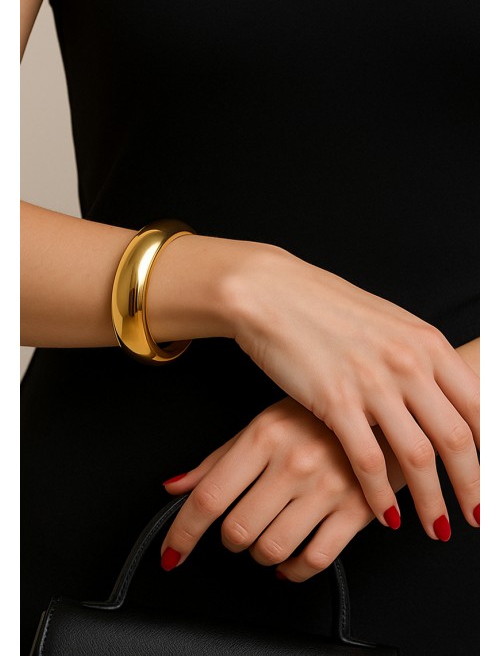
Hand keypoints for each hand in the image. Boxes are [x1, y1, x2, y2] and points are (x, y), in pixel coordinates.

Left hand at [160, 398, 401, 581]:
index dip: (183, 532)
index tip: (172, 553)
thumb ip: (219, 458)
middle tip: (239, 528)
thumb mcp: (266, 422)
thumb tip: (175, 487)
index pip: (210, 495)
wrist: (387, 408)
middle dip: (231, 539)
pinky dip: (294, 570)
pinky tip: (292, 559)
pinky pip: (314, 560)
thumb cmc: (321, 415)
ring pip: (272, 549)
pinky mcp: (358, 509)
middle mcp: (294, 461)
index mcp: (265, 435)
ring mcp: (328, 487)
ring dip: (261, 554)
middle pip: (238, 530)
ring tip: (267, 537)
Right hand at [226, 246, 478, 537]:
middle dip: (472, 486)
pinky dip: (379, 493)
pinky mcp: (334, 400)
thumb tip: (442, 395)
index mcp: (427, 342)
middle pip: (456, 438)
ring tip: (437, 527)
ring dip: (432, 501)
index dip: (489, 451)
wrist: (272, 293)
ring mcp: (372, 382)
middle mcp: (408, 362)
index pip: (478, 406)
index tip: (488, 477)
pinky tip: (385, 515)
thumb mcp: (388, 324)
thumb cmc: (327, 307)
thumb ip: (420, 358)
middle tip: (476, 516)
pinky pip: (367, 459)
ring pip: (417, 457)